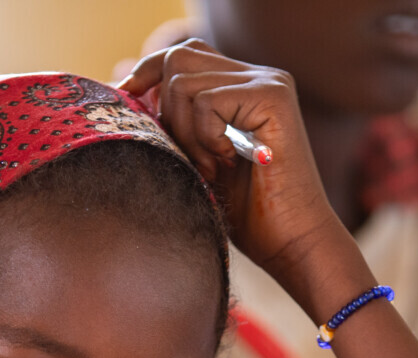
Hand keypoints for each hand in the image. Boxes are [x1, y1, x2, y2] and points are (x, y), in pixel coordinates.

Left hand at [118, 41, 357, 319]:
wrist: (292, 243)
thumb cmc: (248, 213)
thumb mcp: (196, 158)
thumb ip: (174, 120)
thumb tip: (125, 84)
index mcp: (244, 85)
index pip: (184, 54)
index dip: (149, 72)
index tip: (128, 99)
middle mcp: (260, 75)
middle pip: (180, 57)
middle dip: (166, 108)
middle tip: (188, 155)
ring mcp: (269, 82)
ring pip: (185, 82)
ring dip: (186, 132)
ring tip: (210, 167)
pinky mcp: (273, 96)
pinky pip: (206, 101)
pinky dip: (205, 138)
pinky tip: (227, 163)